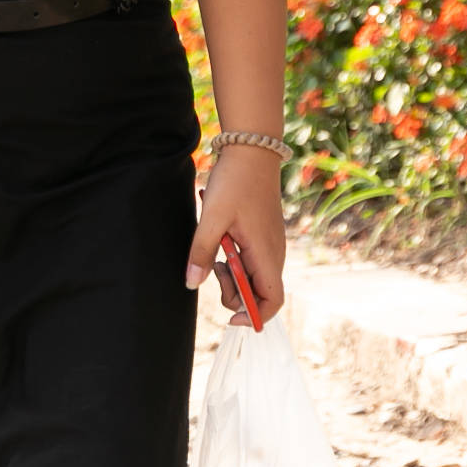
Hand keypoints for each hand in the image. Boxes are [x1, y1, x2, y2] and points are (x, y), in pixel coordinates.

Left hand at [188, 147, 286, 325]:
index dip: (253, 316)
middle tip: (214, 269)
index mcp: (266, 254)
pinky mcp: (264, 236)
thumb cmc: (235, 182)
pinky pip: (253, 261)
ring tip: (216, 253)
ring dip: (234, 275)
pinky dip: (237, 260)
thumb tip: (192, 283)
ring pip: (255, 277)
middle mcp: (274, 254)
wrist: (251, 150)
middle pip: (260, 294)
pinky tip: (223, 242)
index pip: (272, 302)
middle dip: (235, 293)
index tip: (229, 315)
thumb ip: (202, 252)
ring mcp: (271, 245)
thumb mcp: (212, 218)